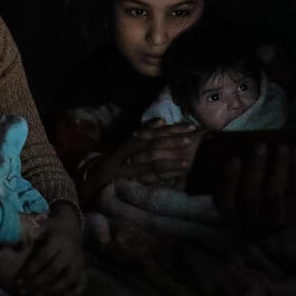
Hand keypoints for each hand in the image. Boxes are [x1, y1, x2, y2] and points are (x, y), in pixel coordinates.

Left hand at [14, 202, 85, 295]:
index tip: (18, 280)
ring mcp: (79, 261)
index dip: (30, 270)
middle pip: (54, 271)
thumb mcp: (41, 226)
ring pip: (67, 280)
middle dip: (36, 283)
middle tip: (22, 291)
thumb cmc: (52, 228)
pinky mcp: (83, 268)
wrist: (71, 226)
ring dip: (51, 291)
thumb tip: (15, 241)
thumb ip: (29, 233)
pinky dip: (74, 293)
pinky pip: (82, 283)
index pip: (43, 258)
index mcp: (58, 240)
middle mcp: (70, 252)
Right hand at [79, 119, 202, 202]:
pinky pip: (155, 171)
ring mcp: (136, 162)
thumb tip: (161, 120)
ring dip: (173, 151)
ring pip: (155, 154)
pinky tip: (183, 168)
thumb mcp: (132, 143)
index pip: (158, 131)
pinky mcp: (137, 175)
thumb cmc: (121, 159)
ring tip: (190, 149)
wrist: (102, 174)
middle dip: (176, 135)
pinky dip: (169, 169)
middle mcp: (136, 148)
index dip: (174, 128)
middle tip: (194, 132)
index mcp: (137, 139)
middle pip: (157, 139)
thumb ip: (145, 131)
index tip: (191, 126)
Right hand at [213, 142, 295, 229]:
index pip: (225, 200)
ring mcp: (275, 219)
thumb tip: (240, 145)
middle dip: (256, 168)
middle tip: (261, 145)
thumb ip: (234, 175)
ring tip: (282, 147)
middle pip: (251, 195)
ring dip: (279, 167)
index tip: (235, 159)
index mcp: (232, 211)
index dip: (230, 180)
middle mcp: (252, 219)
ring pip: (276, 194)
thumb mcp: (237, 192)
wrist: (278, 226)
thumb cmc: (252, 198)